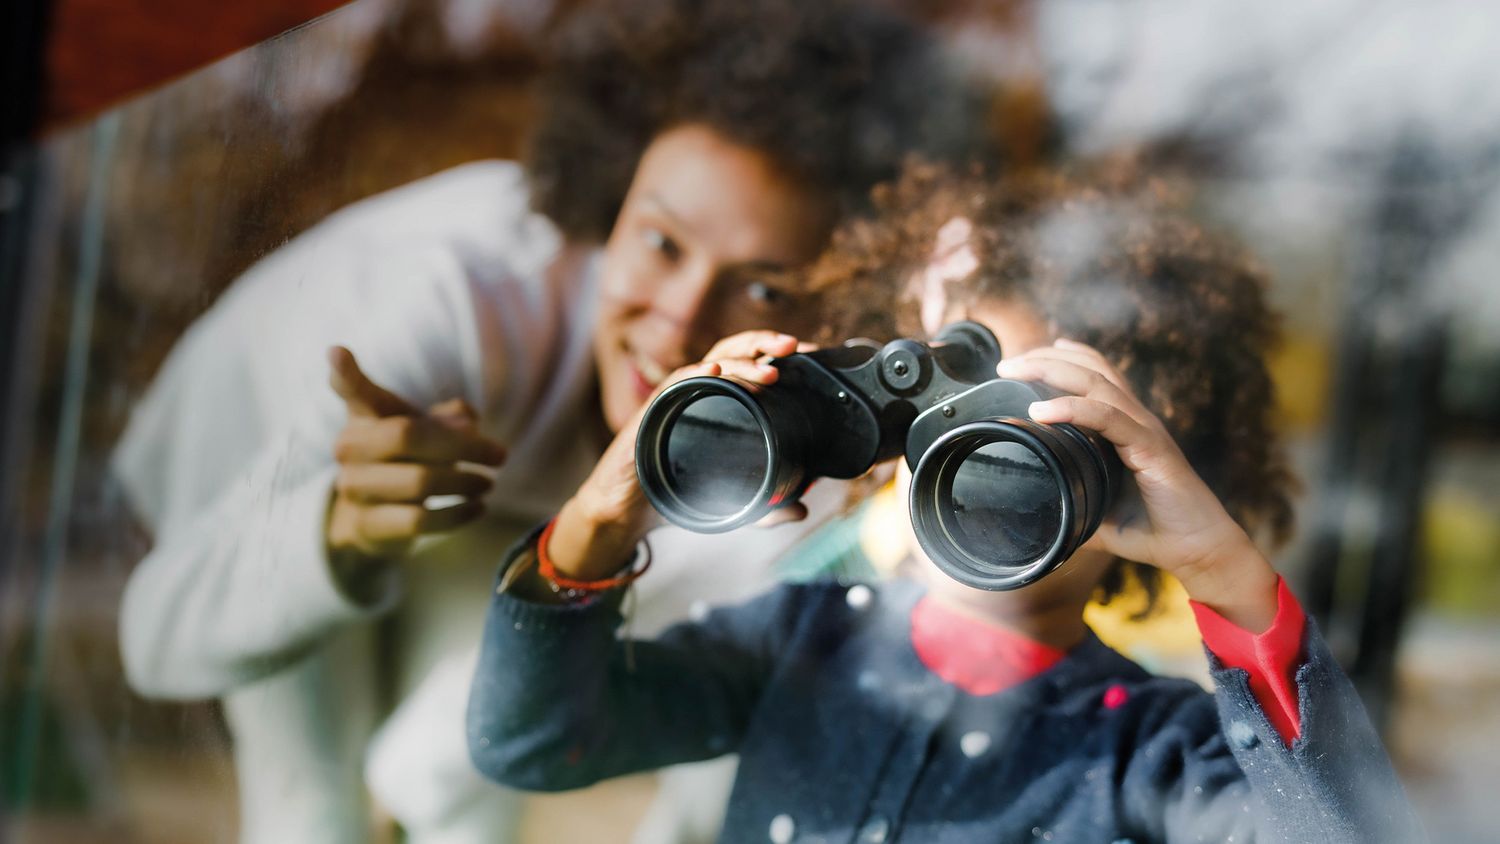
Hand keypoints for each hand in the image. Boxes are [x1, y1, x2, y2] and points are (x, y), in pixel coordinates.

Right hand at [325, 347, 505, 567]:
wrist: (376, 514)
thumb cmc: (409, 458)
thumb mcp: (429, 430)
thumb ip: (450, 419)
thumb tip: (467, 420)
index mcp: (365, 414)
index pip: (352, 390)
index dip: (345, 373)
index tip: (338, 352)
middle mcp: (350, 447)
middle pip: (407, 435)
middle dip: (463, 446)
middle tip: (500, 456)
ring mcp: (353, 486)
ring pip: (419, 481)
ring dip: (464, 482)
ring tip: (488, 483)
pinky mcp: (367, 525)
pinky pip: (420, 520)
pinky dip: (457, 514)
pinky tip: (478, 508)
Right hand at [545, 331, 804, 581]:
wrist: (627, 511)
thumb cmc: (675, 494)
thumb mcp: (731, 503)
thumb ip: (767, 507)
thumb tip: (801, 509)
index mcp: (720, 402)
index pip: (751, 365)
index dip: (777, 355)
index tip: (809, 354)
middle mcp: (699, 393)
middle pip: (733, 353)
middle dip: (763, 344)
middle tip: (793, 347)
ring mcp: (676, 399)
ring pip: (710, 365)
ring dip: (741, 363)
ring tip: (769, 373)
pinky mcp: (653, 412)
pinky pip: (674, 384)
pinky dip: (695, 374)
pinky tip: (714, 371)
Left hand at [996, 339, 1278, 629]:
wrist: (1197, 552)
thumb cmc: (1150, 530)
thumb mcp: (1095, 511)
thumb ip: (1067, 499)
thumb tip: (1028, 507)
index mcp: (1125, 426)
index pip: (1094, 375)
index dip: (1060, 360)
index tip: (1021, 362)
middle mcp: (1136, 419)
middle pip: (1090, 368)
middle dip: (1045, 358)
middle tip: (1006, 362)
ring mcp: (1144, 430)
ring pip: (1097, 383)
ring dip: (1052, 371)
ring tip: (1015, 371)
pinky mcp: (1152, 449)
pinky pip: (1109, 418)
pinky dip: (1073, 409)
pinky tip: (1041, 411)